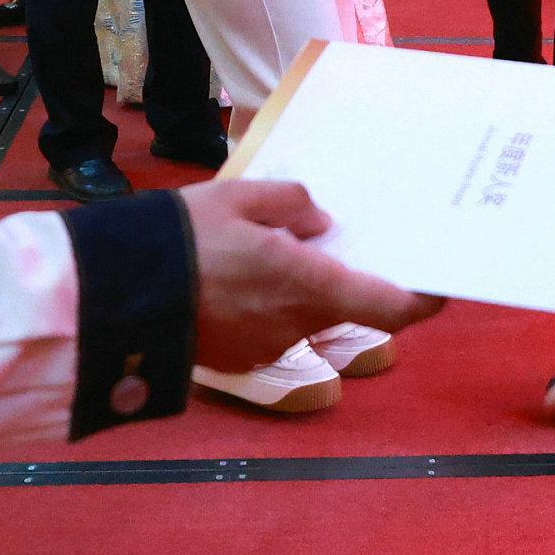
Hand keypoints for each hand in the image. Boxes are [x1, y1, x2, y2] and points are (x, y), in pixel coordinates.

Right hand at [180, 179, 444, 371]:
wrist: (116, 292)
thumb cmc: (182, 238)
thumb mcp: (240, 196)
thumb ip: (292, 204)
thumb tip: (321, 223)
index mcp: (307, 286)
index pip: (389, 308)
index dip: (422, 300)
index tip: (439, 286)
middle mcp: (296, 326)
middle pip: (343, 306)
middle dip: (341, 276)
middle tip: (331, 239)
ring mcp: (266, 347)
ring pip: (303, 315)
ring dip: (298, 289)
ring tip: (267, 248)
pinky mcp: (237, 357)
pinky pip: (270, 327)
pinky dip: (267, 304)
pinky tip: (237, 276)